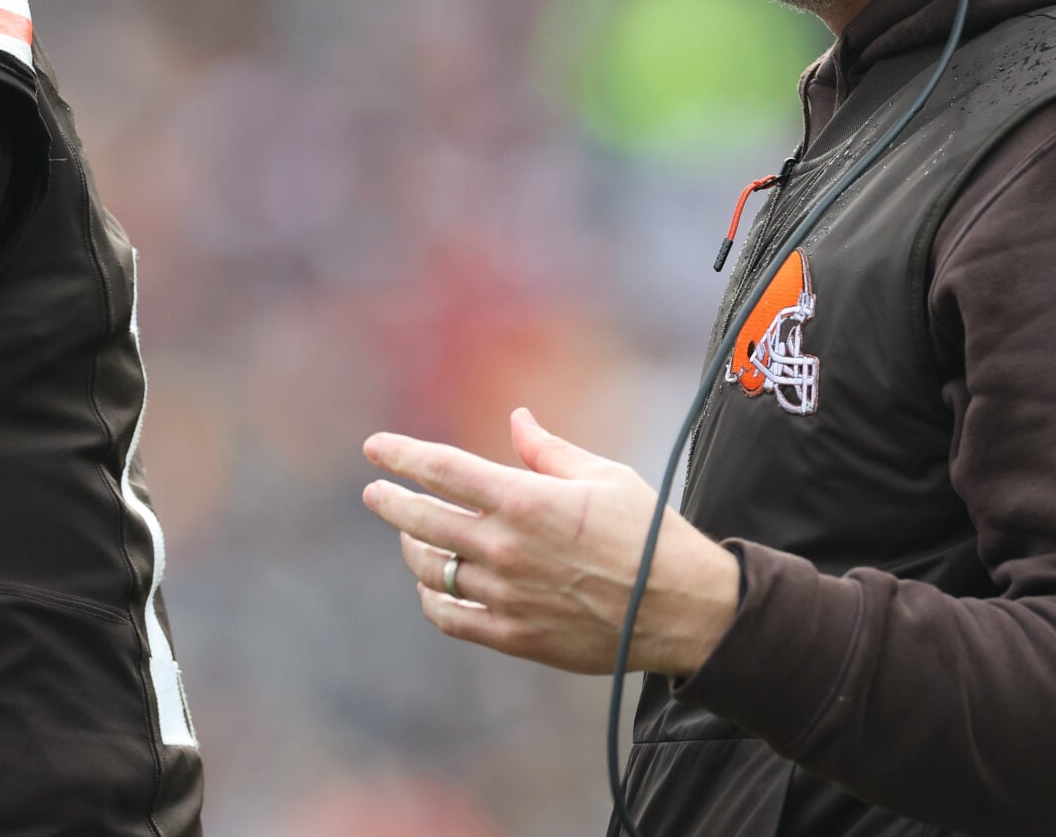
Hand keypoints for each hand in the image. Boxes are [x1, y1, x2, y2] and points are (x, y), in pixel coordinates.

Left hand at [361, 407, 741, 677]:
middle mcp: (505, 548)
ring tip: (411, 534)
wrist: (681, 609)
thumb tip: (517, 419)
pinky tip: (432, 586)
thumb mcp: (604, 476)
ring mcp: (506, 596)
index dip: (401, 455)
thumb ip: (549, 451)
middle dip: (390, 501)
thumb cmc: (647, 534)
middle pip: (422, 519)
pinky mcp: (515, 636)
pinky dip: (432, 599)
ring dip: (412, 547)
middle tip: (376, 492)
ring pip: (430, 570)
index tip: (374, 447)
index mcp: (525, 500)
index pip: (442, 470)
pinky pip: (451, 618)